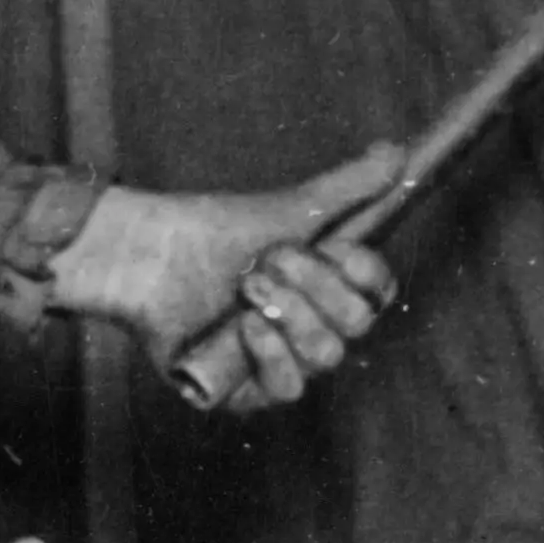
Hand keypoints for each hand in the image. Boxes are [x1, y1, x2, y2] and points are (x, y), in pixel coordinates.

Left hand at [48, 145, 403, 413]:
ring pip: (326, 356)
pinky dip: (273, 354)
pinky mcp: (244, 391)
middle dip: (318, 287)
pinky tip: (248, 325)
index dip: (367, 274)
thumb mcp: (287, 208)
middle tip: (271, 259)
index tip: (342, 249)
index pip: (376, 294)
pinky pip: (286, 388)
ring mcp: (277, 362)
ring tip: (248, 284)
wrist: (145, 255)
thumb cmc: (211, 232)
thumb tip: (398, 151)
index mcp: (325, 288)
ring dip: (292, 313)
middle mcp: (308, 328)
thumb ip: (347, 187)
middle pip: (355, 325)